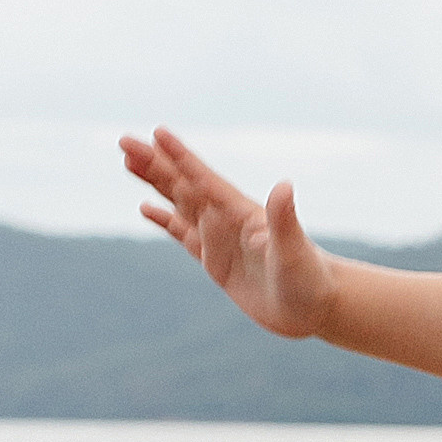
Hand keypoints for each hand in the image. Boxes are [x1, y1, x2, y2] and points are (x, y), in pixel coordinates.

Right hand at [120, 127, 336, 338]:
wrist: (317, 308)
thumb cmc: (310, 278)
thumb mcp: (294, 250)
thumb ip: (284, 219)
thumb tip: (285, 186)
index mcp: (241, 213)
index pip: (204, 179)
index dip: (181, 157)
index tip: (158, 133)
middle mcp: (227, 220)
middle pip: (183, 185)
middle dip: (154, 164)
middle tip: (124, 141)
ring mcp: (220, 239)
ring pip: (179, 203)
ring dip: (155, 183)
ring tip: (128, 162)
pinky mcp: (216, 262)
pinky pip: (183, 235)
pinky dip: (164, 220)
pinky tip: (146, 208)